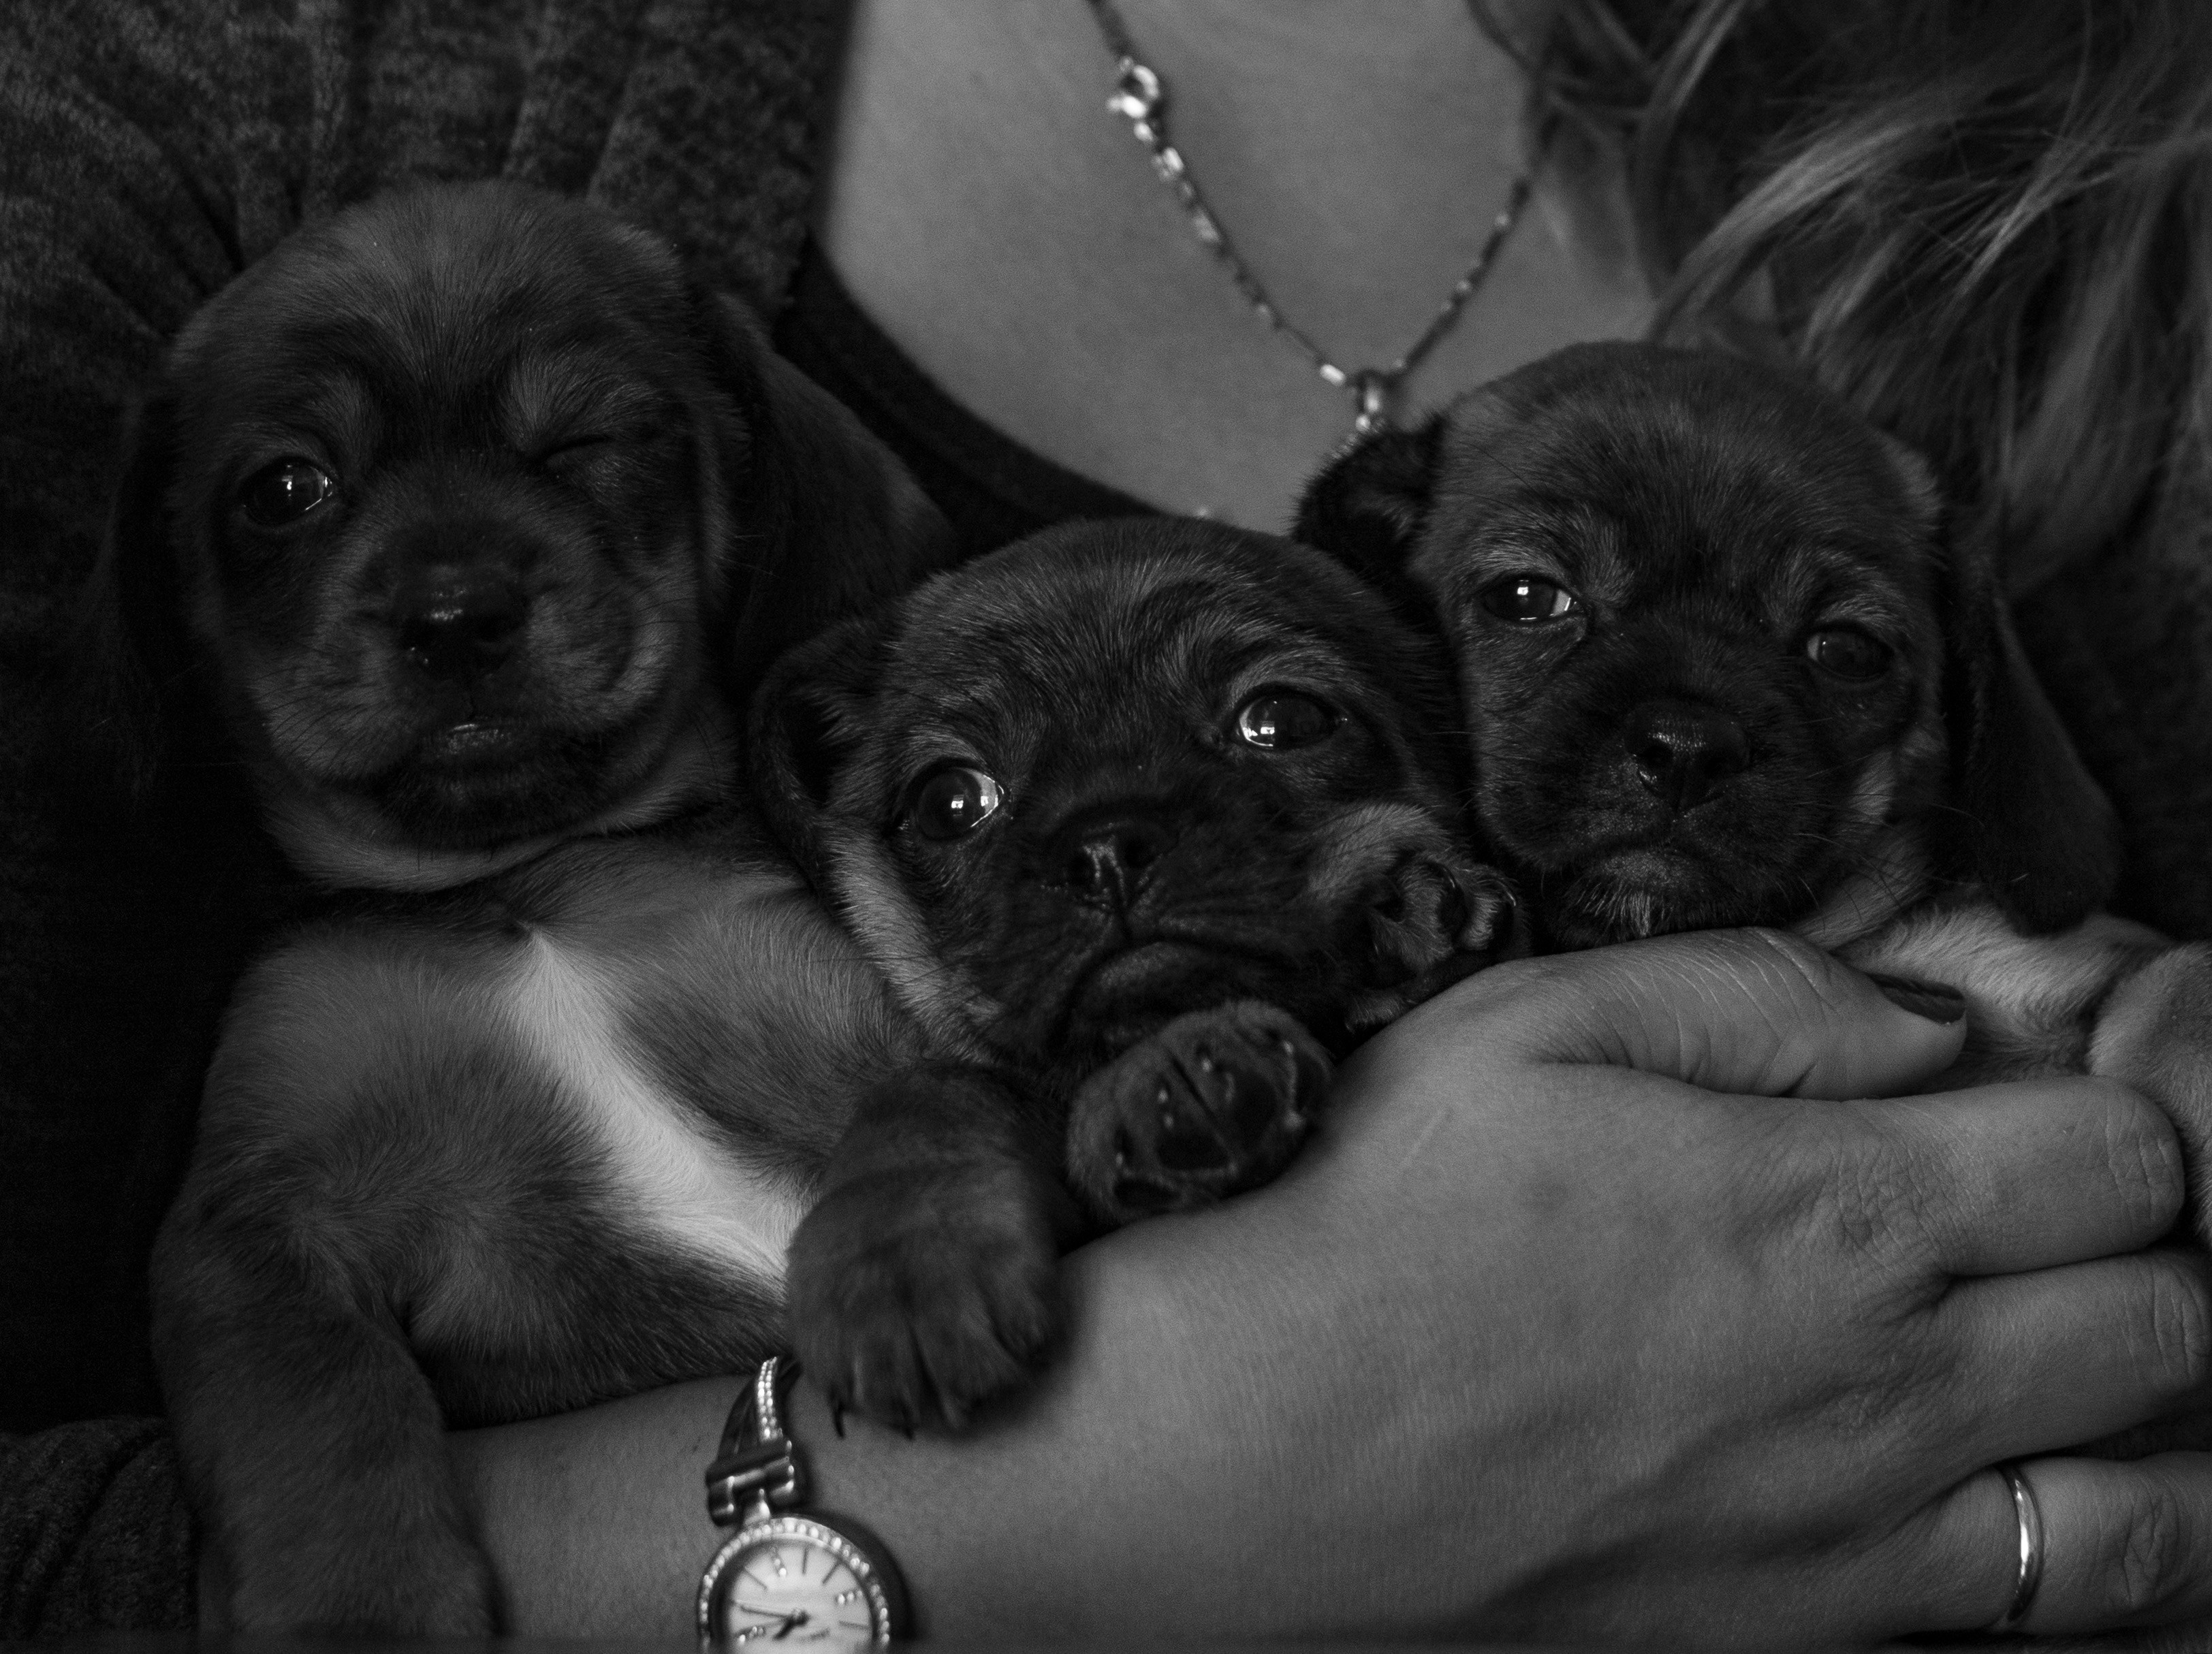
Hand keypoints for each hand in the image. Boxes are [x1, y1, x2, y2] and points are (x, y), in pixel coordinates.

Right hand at [812, 927, 2211, 1642]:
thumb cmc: (1370, 1217)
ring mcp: (1863, 1528)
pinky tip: (1996, 1490)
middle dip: (2142, 1243)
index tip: (2034, 1098)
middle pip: (2172, 1312)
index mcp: (1836, 1202)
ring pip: (2162, 1497)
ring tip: (2067, 1362)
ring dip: (2153, 1415)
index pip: (2123, 1150)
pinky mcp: (1808, 1633)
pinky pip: (2045, 1616)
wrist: (1247, 1453)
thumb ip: (1758, 994)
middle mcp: (1892, 1377)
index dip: (2112, 1105)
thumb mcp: (1532, 1021)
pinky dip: (2078, 1551)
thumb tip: (1927, 1016)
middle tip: (2043, 1214)